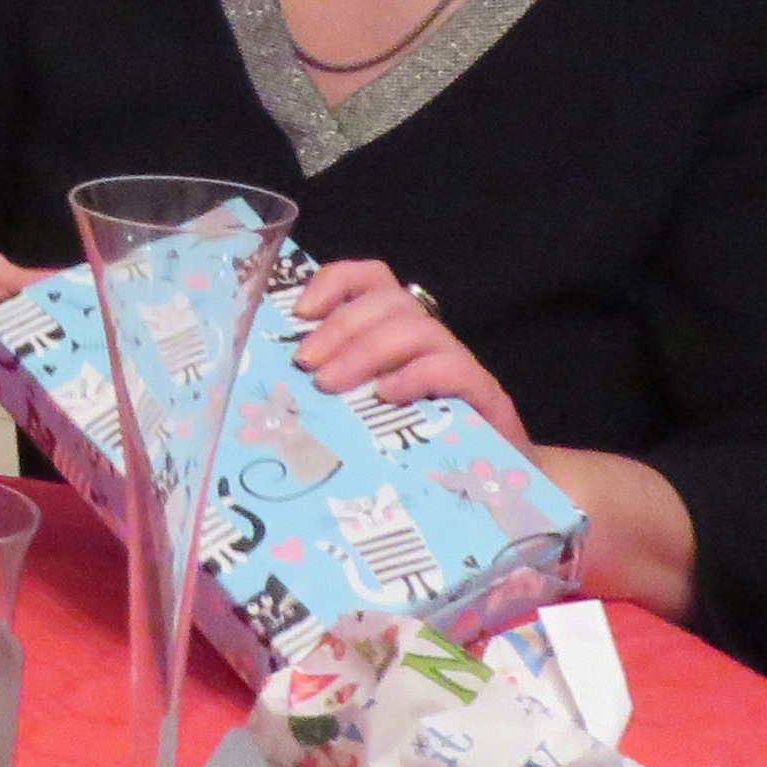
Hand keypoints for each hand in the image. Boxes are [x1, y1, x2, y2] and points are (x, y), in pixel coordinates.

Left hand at [287, 257, 527, 443]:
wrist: (493, 486)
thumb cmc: (417, 447)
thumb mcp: (365, 413)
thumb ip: (333, 392)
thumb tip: (272, 391)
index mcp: (397, 333)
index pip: (372, 279)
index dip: (336, 282)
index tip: (301, 312)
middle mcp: (429, 340)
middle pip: (390, 301)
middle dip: (340, 326)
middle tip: (305, 364)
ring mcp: (459, 365)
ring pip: (419, 328)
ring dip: (367, 350)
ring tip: (331, 384)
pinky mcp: (485, 398)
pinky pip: (454, 368)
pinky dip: (415, 376)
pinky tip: (386, 397)